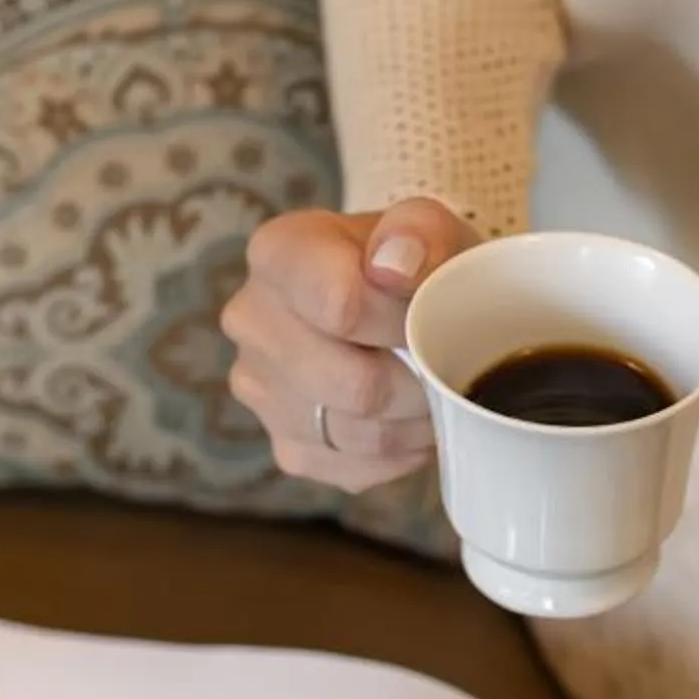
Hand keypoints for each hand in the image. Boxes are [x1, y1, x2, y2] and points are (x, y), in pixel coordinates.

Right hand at [221, 198, 480, 490]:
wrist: (402, 305)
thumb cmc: (414, 264)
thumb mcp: (430, 229)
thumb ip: (420, 232)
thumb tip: (393, 267)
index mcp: (278, 253)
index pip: (340, 306)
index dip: (403, 322)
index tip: (432, 314)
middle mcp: (250, 321)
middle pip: (354, 385)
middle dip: (419, 382)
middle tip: (448, 364)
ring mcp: (259, 389)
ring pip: (358, 434)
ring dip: (414, 422)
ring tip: (435, 390)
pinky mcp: (285, 445)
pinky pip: (355, 469)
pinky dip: (399, 453)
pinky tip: (410, 418)